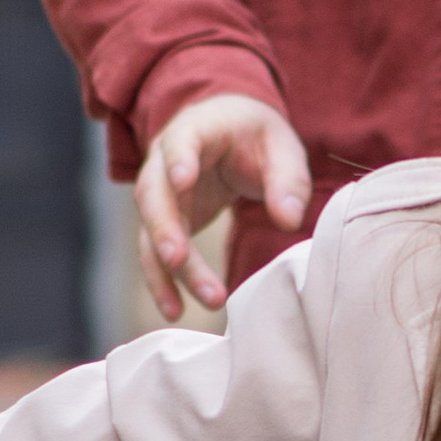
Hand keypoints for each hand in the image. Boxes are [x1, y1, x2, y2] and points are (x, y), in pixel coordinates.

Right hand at [134, 92, 310, 319]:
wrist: (229, 133)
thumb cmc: (255, 136)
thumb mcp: (281, 146)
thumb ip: (288, 179)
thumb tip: (289, 220)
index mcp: (194, 130)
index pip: (180, 142)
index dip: (179, 160)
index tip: (183, 180)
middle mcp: (163, 162)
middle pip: (154, 195)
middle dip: (164, 228)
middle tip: (177, 258)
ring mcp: (159, 195)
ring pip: (152, 232)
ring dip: (169, 268)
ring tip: (205, 298)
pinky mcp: (164, 223)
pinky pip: (155, 255)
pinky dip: (164, 282)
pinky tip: (176, 310)